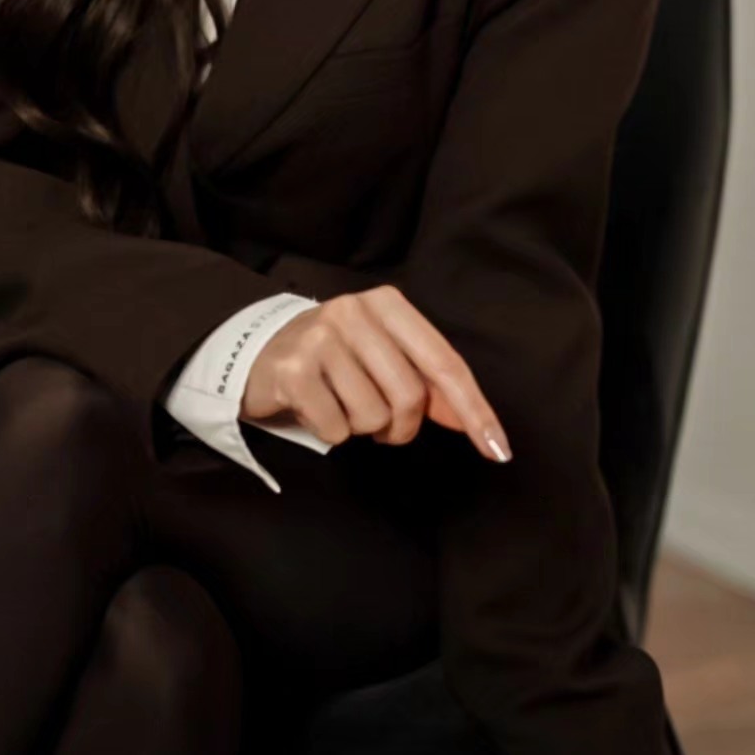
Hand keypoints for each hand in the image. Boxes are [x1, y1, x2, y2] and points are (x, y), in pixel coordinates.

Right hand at [240, 285, 513, 462]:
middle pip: (410, 397)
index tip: (498, 450)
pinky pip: (336, 429)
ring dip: (362, 428)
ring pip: (373, 417)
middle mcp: (354, 312)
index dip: (475, 410)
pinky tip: (315, 408)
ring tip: (341, 406)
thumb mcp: (383, 357)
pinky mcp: (292, 370)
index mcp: (387, 304)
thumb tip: (473, 422)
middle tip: (381, 424)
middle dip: (402, 426)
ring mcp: (321, 338)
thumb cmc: (334, 358)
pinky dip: (331, 432)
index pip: (444, 363)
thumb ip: (429, 385)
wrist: (255, 350)